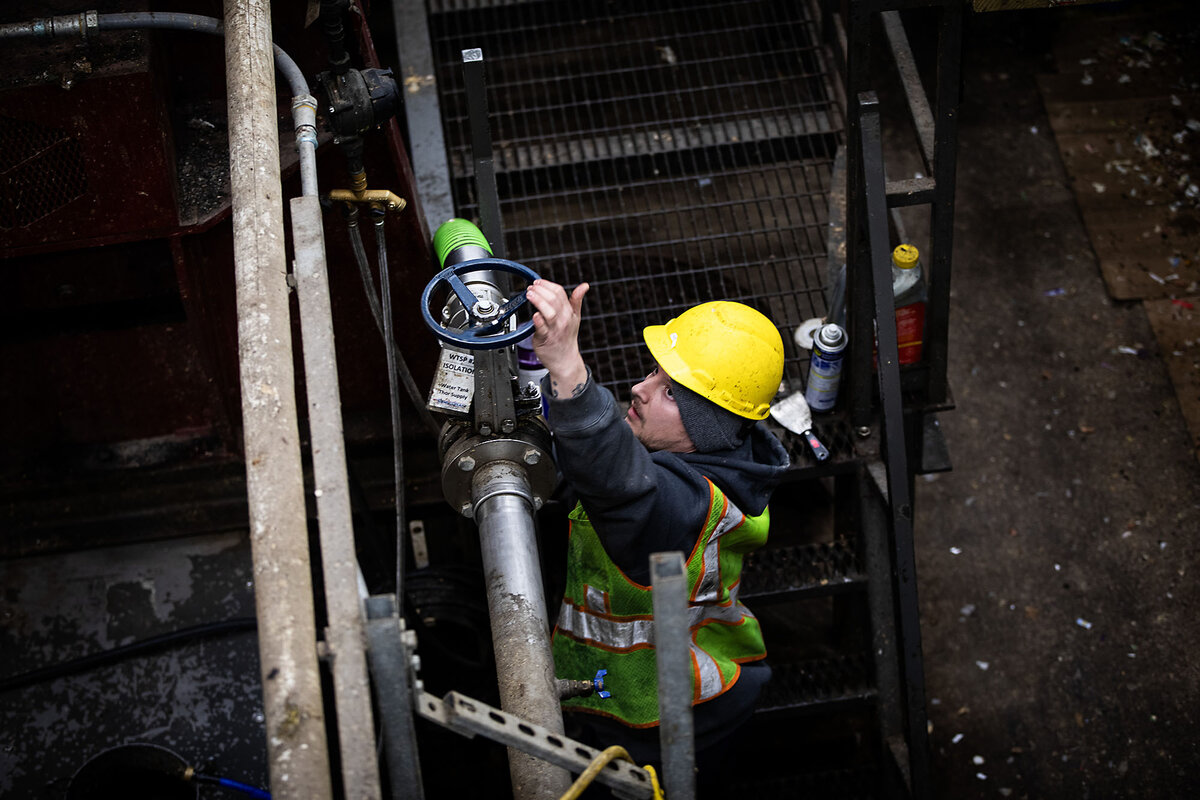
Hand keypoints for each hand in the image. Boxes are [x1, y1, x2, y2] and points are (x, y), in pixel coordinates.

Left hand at [526, 279, 589, 398]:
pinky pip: (541, 328)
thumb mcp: (575, 318)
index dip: (547, 284)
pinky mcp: (545, 339)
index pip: (559, 292)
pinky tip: (534, 314)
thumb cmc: (567, 338)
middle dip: (540, 290)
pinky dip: (538, 320)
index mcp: (569, 312)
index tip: (537, 282)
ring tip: (529, 295)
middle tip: (531, 287)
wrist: (565, 360)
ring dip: (538, 301)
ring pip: (549, 311)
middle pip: (553, 299)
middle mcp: (563, 320)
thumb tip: (584, 285)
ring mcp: (554, 329)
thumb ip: (577, 300)